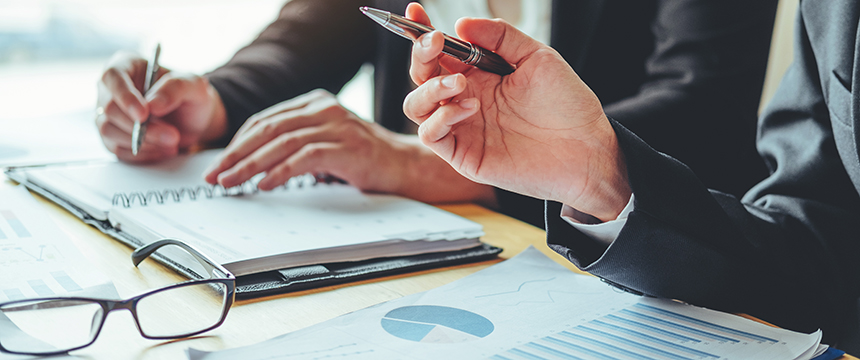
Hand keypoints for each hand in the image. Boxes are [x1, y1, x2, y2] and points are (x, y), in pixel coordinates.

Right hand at [96, 51, 226, 162]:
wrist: (194, 120)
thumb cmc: (192, 96)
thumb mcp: (194, 85)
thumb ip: (175, 88)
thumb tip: (152, 104)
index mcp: (127, 65)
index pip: (112, 77)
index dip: (125, 97)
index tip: (144, 115)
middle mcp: (111, 88)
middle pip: (109, 108)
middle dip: (141, 127)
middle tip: (172, 136)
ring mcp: (108, 113)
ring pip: (109, 130)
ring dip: (142, 142)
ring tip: (172, 143)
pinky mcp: (112, 136)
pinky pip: (116, 148)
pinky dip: (142, 153)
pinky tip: (163, 150)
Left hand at [202, 89, 497, 204]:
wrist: (406, 167)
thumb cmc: (365, 159)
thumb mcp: (326, 144)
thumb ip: (296, 144)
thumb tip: (252, 163)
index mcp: (315, 102)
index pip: (266, 119)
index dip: (238, 142)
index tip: (220, 163)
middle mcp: (324, 108)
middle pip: (268, 128)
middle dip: (236, 154)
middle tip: (215, 175)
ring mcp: (336, 125)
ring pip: (281, 142)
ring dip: (251, 165)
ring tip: (232, 183)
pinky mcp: (346, 146)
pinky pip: (303, 158)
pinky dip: (279, 172)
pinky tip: (264, 185)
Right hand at [402, 3, 629, 220]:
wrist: (586, 148)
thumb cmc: (567, 106)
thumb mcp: (538, 57)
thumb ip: (501, 37)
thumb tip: (462, 24)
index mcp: (481, 74)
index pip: (441, 52)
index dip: (423, 32)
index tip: (416, 12)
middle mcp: (467, 99)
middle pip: (422, 75)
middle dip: (421, 56)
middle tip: (436, 43)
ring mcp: (463, 127)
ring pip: (416, 105)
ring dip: (430, 88)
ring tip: (460, 82)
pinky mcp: (464, 154)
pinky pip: (430, 135)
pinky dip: (439, 118)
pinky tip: (467, 107)